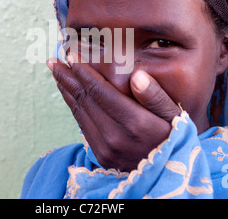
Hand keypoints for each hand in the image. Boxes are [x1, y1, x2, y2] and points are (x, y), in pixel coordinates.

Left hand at [48, 55, 180, 171]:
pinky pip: (81, 124)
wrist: (168, 172)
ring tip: (57, 72)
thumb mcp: (174, 116)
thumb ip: (155, 96)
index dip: (83, 71)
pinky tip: (69, 93)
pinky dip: (73, 106)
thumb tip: (137, 75)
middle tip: (53, 60)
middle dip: (67, 77)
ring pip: (78, 111)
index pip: (99, 90)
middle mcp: (115, 136)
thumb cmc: (173, 137)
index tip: (71, 54)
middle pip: (84, 99)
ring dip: (65, 90)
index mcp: (134, 122)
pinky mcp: (100, 154)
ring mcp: (105, 147)